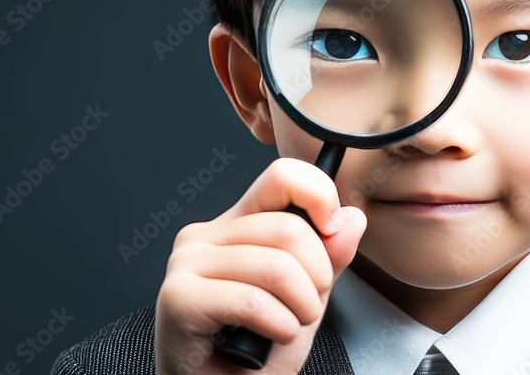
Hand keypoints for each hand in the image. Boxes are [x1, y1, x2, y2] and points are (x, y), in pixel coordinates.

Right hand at [154, 157, 366, 374]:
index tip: (333, 229)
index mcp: (237, 224)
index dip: (319, 195)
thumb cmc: (257, 351)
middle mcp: (206, 235)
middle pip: (288, 227)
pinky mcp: (178, 297)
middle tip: (306, 306)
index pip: (282, 177)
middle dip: (317, 276)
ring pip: (276, 265)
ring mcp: (187, 263)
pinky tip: (272, 337)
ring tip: (288, 325)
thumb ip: (329, 257)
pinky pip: (252, 301)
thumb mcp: (307, 297)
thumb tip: (351, 218)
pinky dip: (278, 326)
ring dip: (300, 308)